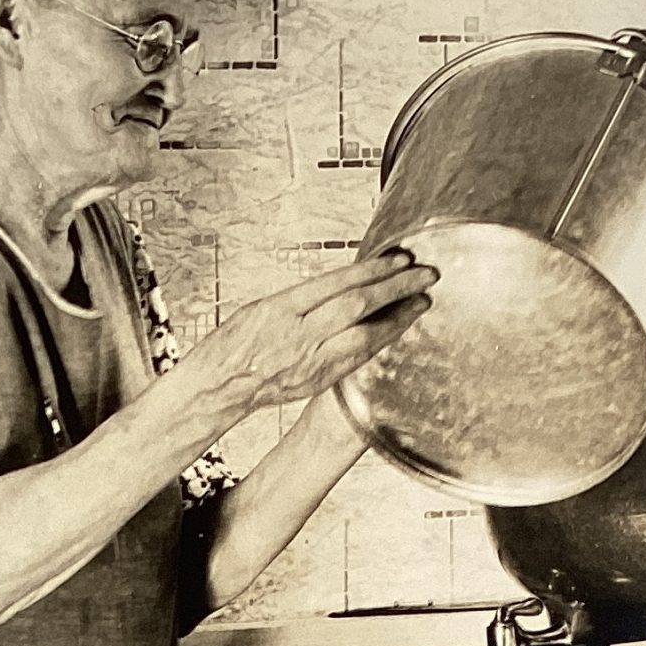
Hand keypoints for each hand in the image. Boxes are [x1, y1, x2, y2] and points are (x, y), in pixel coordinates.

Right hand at [187, 250, 438, 421]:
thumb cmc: (235, 343)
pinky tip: (396, 331)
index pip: (337, 283)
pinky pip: (355, 360)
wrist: (219, 385)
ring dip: (398, 319)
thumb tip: (344, 285)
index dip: (373, 271)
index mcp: (282, 308)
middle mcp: (299, 334)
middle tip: (426, 275)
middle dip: (396, 289)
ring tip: (422, 302)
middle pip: (358, 307)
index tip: (400, 260)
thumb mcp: (264, 306)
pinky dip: (379, 342)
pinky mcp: (316, 381)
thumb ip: (304, 299)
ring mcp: (310, 361)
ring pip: (364, 337)